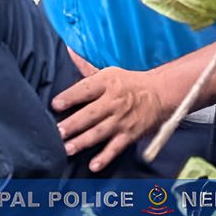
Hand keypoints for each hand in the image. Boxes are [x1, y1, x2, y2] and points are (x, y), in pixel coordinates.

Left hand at [52, 51, 178, 171]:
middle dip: (73, 124)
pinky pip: (116, 147)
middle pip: (90, 114)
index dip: (70, 97)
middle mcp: (113, 102)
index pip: (86, 89)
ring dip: (83, 141)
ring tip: (67, 149)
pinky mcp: (130, 134)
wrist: (160, 94)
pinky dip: (105, 157)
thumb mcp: (109, 71)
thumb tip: (68, 50)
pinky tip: (94, 165)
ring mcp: (121, 120)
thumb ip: (85, 66)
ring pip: (100, 132)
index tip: (55, 104)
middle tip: (57, 132)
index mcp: (107, 83)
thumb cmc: (129, 82)